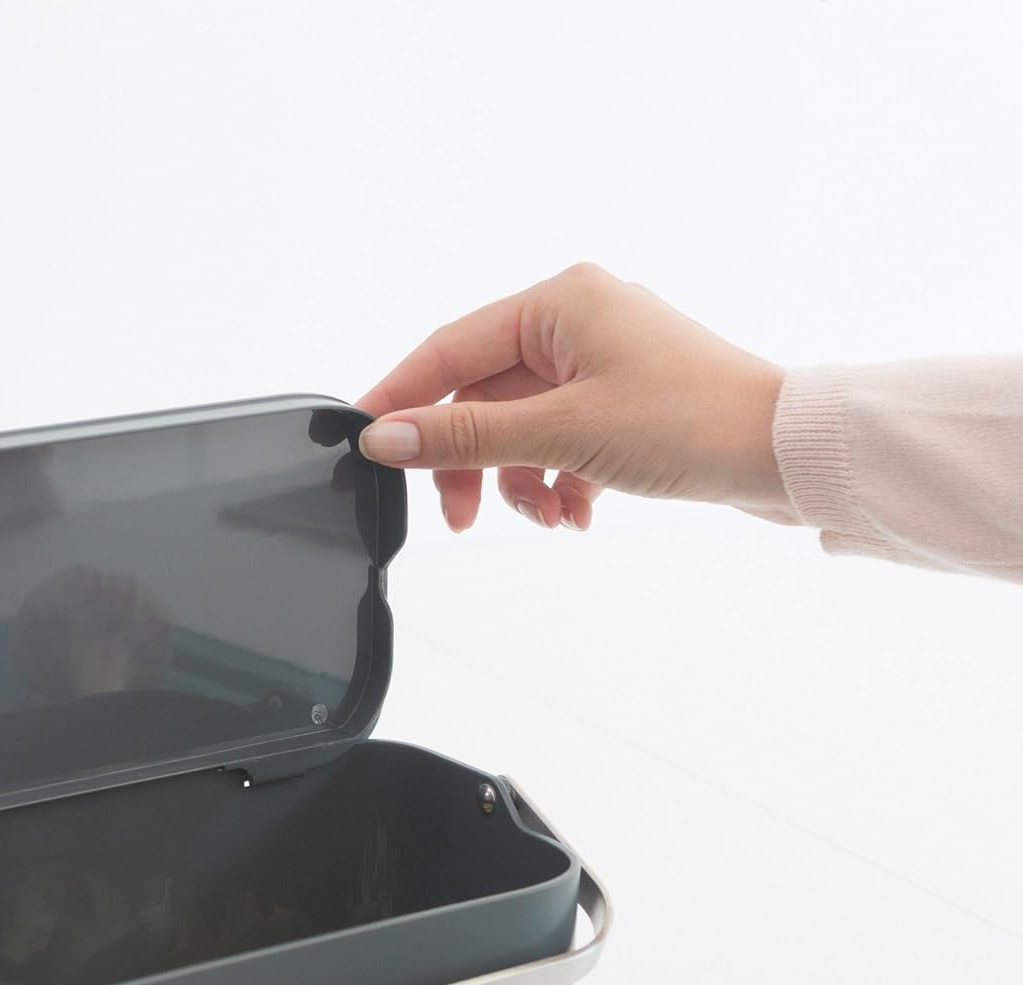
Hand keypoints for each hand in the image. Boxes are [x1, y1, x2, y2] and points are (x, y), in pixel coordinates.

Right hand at [357, 263, 788, 532]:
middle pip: (482, 398)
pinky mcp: (624, 403)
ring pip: (521, 429)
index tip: (363, 442)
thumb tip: (384, 438)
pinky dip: (559, 482)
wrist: (787, 453)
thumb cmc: (691, 422)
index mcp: (560, 302)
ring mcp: (603, 363)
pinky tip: (579, 511)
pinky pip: (560, 443)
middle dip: (474, 464)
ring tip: (549, 516)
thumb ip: (465, 438)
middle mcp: (578, 322)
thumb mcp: (562, 432)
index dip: (401, 399)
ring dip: (522, 482)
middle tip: (463, 517)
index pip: (449, 350)